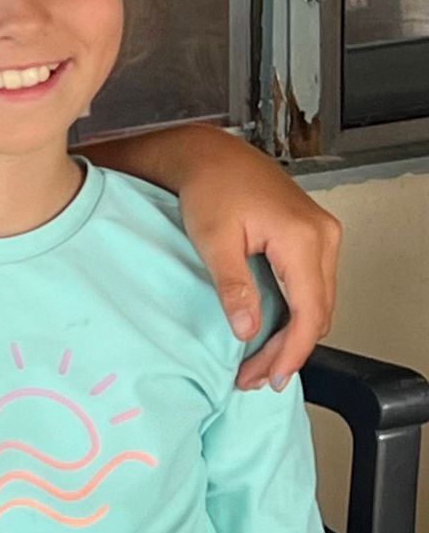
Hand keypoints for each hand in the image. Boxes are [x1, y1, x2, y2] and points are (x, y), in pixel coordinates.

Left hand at [174, 133, 340, 389]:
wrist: (212, 155)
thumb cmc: (209, 188)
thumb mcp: (212, 239)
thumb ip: (232, 285)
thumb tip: (247, 329)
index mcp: (302, 238)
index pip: (309, 312)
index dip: (291, 352)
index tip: (267, 378)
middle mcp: (323, 236)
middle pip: (319, 312)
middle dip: (289, 351)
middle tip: (254, 378)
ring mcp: (323, 235)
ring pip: (319, 302)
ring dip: (293, 335)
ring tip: (259, 362)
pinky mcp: (314, 236)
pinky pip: (314, 286)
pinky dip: (296, 313)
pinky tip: (271, 331)